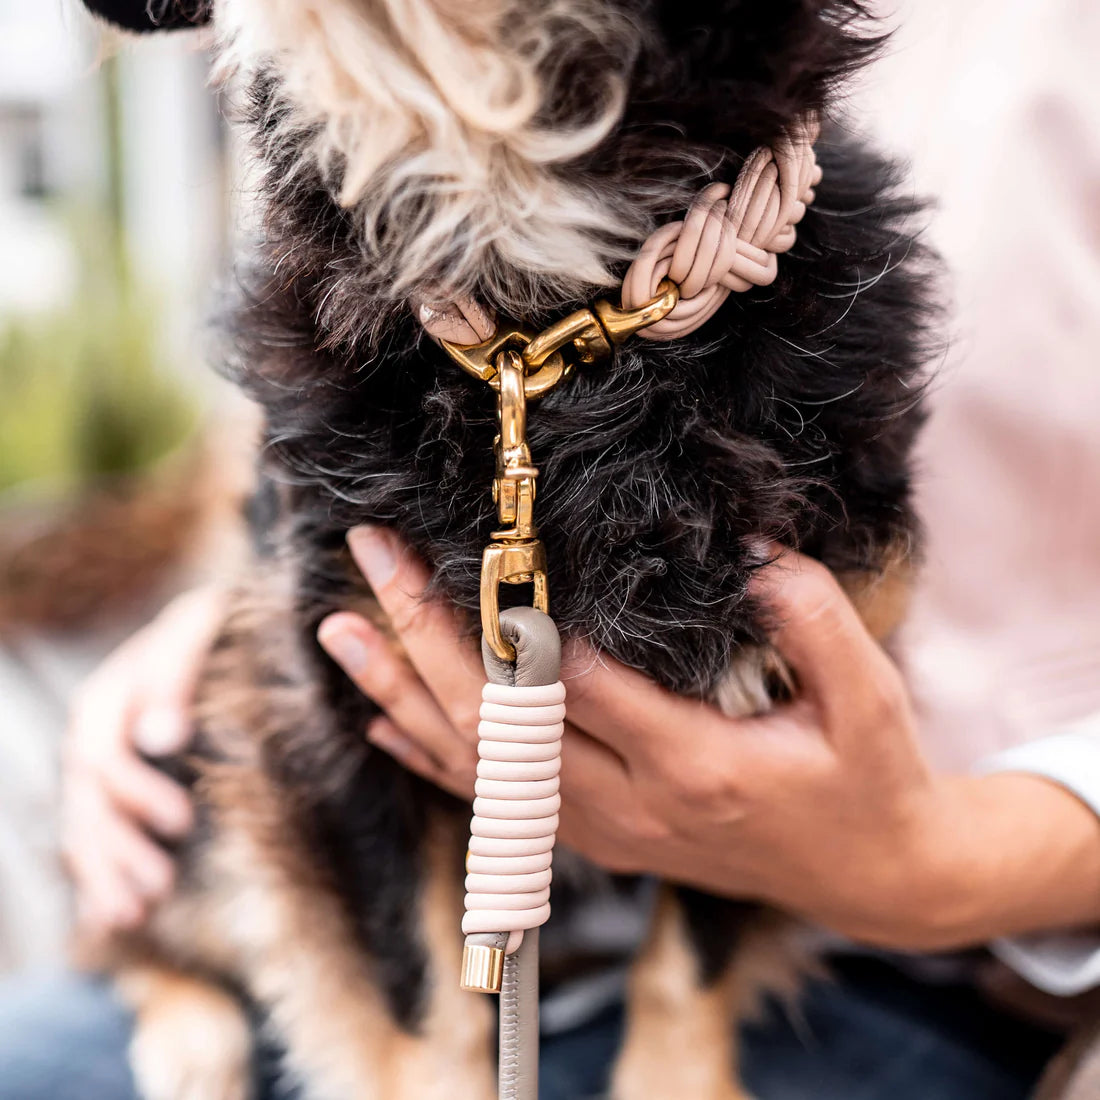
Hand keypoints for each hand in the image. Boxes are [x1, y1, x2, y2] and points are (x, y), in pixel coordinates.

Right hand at [62, 586, 224, 935]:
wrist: (219, 627)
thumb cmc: (219, 626)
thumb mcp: (203, 628)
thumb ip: (178, 674)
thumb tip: (162, 738)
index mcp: (110, 692)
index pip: (103, 754)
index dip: (137, 791)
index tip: (182, 821)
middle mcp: (94, 729)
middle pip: (89, 801)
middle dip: (122, 844)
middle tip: (164, 882)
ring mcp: (98, 760)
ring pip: (84, 824)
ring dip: (107, 871)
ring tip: (138, 911)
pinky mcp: (112, 785)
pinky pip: (91, 836)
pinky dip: (101, 877)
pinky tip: (118, 915)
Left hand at [319, 527, 1099, 951]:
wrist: (867, 876)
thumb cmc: (867, 778)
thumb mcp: (869, 698)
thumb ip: (810, 619)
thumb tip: (752, 548)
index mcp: (696, 766)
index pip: (577, 688)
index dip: (512, 622)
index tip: (461, 549)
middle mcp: (632, 808)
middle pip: (500, 727)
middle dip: (427, 639)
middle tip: (376, 564)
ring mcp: (605, 832)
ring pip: (477, 769)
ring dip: (404, 695)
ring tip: (342, 633)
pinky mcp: (597, 839)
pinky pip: (494, 802)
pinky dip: (430, 758)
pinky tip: (383, 717)